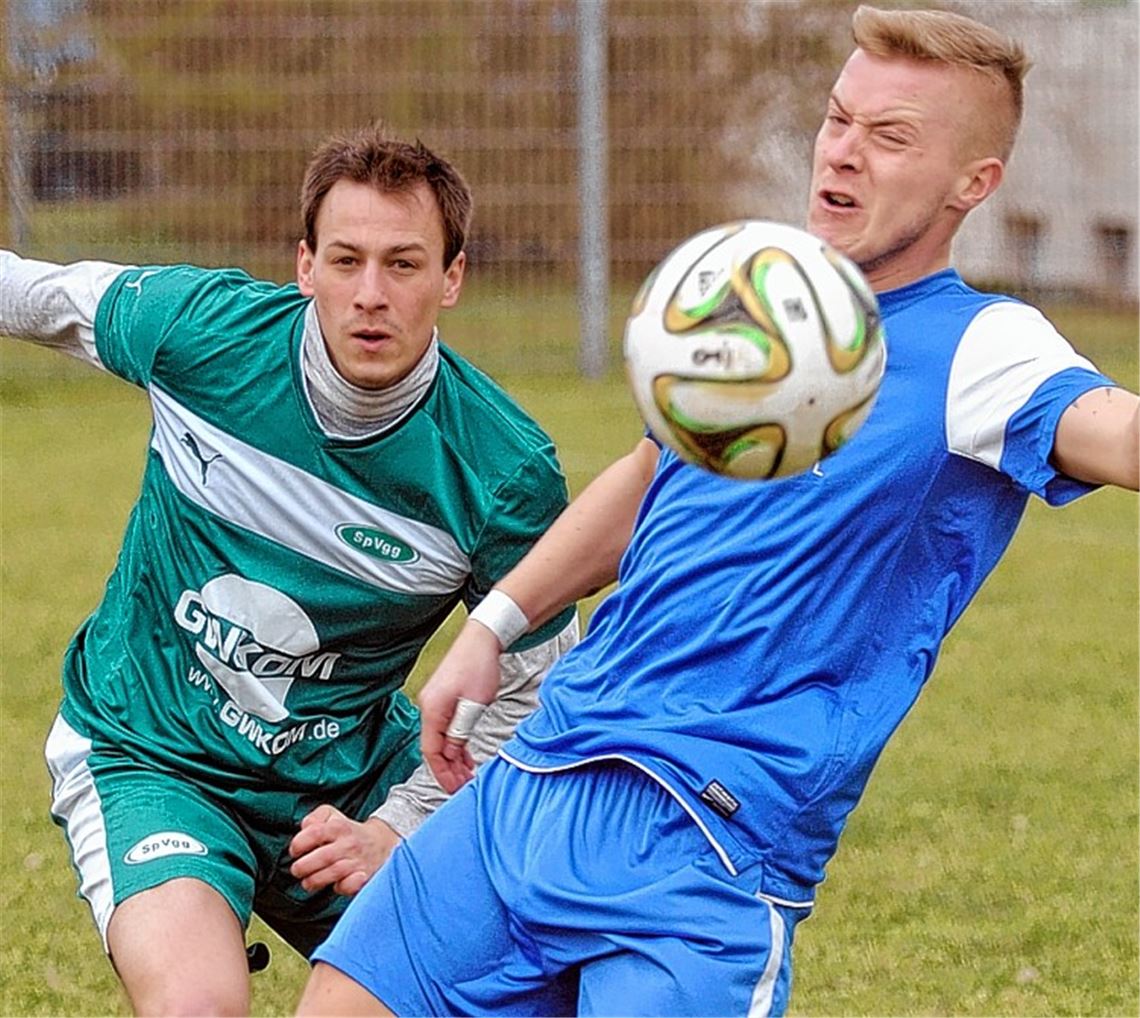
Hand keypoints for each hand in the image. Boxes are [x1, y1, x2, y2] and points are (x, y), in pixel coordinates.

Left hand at [288, 805, 399, 895]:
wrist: (382, 842)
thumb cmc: (348, 832)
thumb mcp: (332, 816)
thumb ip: (314, 818)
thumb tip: (304, 828)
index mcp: (339, 827)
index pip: (314, 832)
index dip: (299, 843)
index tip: (295, 852)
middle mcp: (349, 843)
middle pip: (322, 856)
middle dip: (303, 867)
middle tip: (298, 870)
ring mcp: (358, 861)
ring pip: (333, 873)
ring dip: (314, 880)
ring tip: (308, 882)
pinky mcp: (365, 877)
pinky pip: (350, 885)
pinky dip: (341, 887)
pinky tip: (335, 885)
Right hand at [418, 621, 501, 793]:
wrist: (482, 638)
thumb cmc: (479, 666)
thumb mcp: (474, 705)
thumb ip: (459, 732)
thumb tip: (450, 754)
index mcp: (432, 710)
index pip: (431, 751)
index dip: (442, 773)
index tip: (454, 789)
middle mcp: (428, 707)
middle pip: (433, 747)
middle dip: (448, 769)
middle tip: (463, 786)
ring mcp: (435, 702)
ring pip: (439, 739)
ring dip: (452, 758)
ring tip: (467, 774)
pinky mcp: (444, 698)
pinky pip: (445, 727)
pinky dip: (454, 742)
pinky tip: (464, 755)